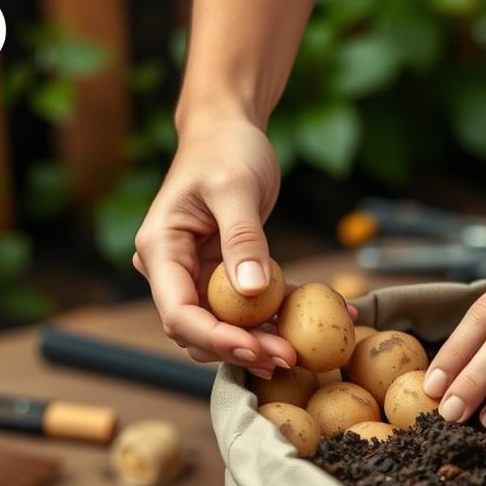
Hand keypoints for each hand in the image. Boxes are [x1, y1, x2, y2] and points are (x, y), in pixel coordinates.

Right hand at [133, 119, 293, 375]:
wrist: (231, 128)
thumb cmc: (227, 148)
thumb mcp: (236, 188)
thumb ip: (244, 238)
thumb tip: (253, 292)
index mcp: (161, 250)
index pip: (178, 312)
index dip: (215, 338)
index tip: (257, 349)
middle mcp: (174, 269)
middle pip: (202, 328)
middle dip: (243, 348)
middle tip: (288, 358)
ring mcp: (200, 274)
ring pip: (227, 325)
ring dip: (264, 339)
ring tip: (305, 349)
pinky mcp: (226, 274)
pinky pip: (252, 305)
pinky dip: (283, 314)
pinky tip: (324, 314)